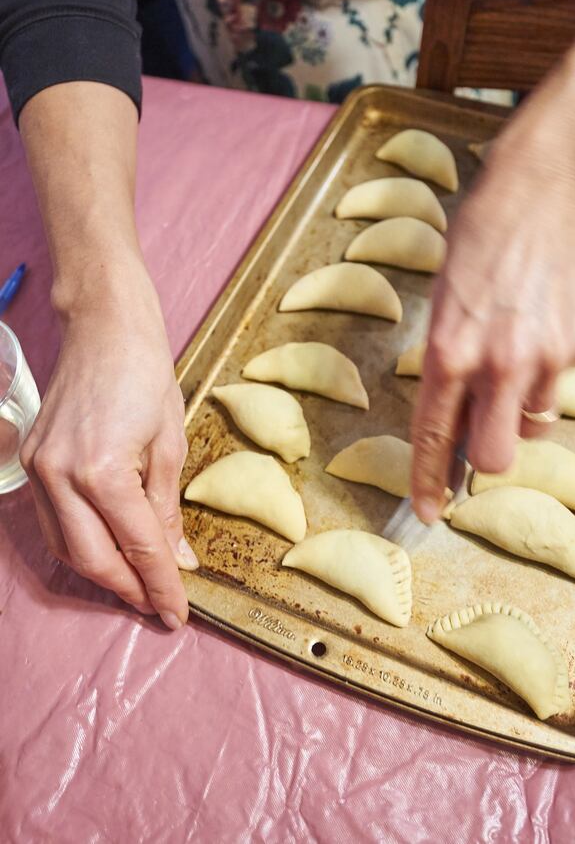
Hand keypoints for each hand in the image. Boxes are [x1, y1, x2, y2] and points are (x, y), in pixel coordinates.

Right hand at [21, 267, 196, 627]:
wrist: (104, 327)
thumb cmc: (145, 374)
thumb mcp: (170, 443)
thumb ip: (168, 508)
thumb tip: (177, 559)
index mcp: (103, 469)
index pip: (138, 545)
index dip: (161, 585)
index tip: (178, 614)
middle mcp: (61, 475)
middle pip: (94, 559)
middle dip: (130, 590)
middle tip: (159, 606)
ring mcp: (39, 469)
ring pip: (67, 549)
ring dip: (103, 574)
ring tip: (137, 585)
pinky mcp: (31, 462)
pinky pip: (52, 524)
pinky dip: (80, 546)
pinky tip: (106, 552)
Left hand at [411, 55, 574, 522]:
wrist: (538, 190)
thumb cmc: (478, 244)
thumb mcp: (443, 306)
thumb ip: (447, 370)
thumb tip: (455, 425)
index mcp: (447, 349)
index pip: (432, 434)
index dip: (429, 480)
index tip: (430, 511)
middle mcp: (498, 360)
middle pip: (494, 457)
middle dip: (485, 456)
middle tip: (484, 432)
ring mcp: (548, 354)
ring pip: (534, 420)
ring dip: (522, 402)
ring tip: (519, 349)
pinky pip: (565, 380)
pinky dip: (553, 366)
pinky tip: (546, 322)